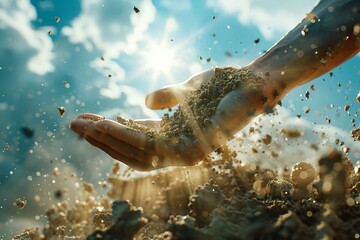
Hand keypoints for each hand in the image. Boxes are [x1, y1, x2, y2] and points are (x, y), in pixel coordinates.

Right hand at [70, 68, 269, 170]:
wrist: (253, 83)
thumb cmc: (223, 86)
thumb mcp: (186, 90)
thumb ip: (165, 98)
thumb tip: (143, 102)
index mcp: (175, 136)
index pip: (136, 141)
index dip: (111, 132)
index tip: (87, 118)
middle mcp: (178, 150)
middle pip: (132, 152)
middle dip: (102, 139)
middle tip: (75, 124)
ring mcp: (187, 153)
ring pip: (137, 152)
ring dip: (109, 138)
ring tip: (84, 125)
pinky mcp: (194, 150)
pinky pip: (152, 145)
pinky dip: (128, 135)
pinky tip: (108, 123)